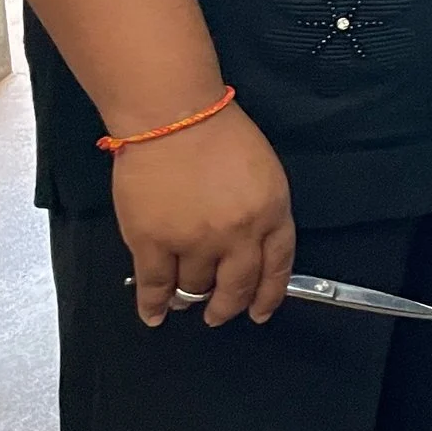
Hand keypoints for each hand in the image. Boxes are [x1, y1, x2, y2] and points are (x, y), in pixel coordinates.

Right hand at [112, 103, 294, 328]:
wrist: (173, 116)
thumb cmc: (217, 132)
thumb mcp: (264, 172)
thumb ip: (262, 211)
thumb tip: (252, 247)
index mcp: (271, 212)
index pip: (278, 267)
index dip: (269, 295)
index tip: (261, 310)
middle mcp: (238, 234)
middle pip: (238, 287)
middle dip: (229, 306)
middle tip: (220, 314)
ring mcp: (195, 241)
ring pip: (196, 289)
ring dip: (190, 298)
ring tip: (185, 299)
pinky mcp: (154, 243)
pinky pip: (155, 287)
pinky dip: (154, 306)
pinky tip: (154, 313)